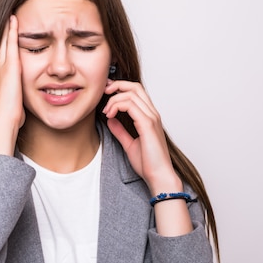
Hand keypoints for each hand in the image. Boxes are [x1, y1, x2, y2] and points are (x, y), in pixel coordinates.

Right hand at [0, 16, 24, 154]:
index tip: (9, 32)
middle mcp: (0, 68)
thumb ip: (19, 97)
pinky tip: (14, 20)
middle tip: (8, 17)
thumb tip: (22, 105)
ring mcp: (3, 65)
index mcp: (2, 75)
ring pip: (4, 41)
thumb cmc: (10, 114)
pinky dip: (11, 31)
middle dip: (4, 31)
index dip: (5, 42)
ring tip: (11, 14)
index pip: (4, 54)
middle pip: (1, 44)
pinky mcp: (10, 65)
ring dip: (7, 27)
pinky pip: (10, 43)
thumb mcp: (16, 102)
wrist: (5, 118)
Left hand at [102, 79, 180, 193]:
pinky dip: (117, 106)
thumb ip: (120, 131)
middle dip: (116, 86)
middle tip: (103, 93)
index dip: (120, 87)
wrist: (159, 176)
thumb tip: (110, 121)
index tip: (105, 93)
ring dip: (114, 99)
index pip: (136, 91)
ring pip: (131, 94)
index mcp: (149, 117)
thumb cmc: (149, 164)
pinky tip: (110, 115)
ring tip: (106, 111)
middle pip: (135, 87)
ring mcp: (151, 118)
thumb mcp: (129, 144)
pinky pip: (131, 106)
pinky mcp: (147, 125)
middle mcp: (152, 114)